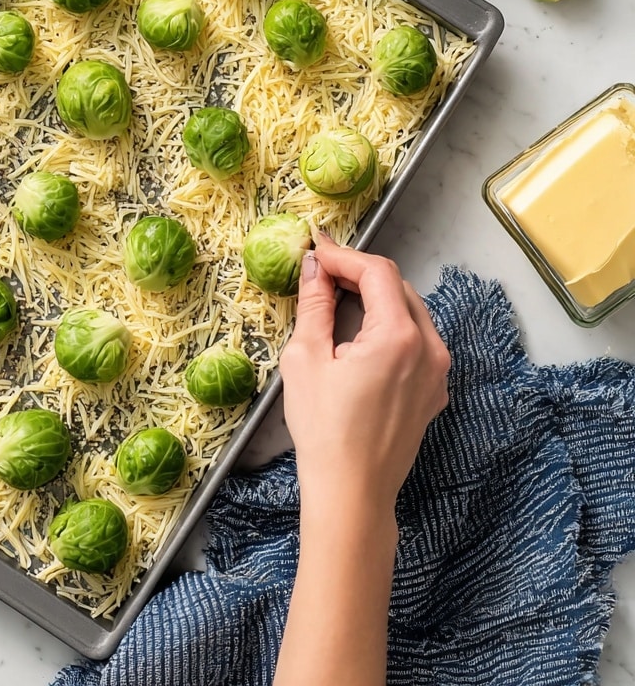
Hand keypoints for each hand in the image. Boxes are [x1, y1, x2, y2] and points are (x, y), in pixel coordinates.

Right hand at [279, 236, 449, 512]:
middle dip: (359, 273)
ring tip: (336, 298)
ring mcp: (437, 372)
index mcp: (400, 336)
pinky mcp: (434, 390)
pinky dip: (389, 326)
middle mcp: (430, 348)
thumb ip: (315, 305)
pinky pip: (416, 341)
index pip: (377, 272)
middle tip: (321, 272)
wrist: (352, 492)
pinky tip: (359, 334)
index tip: (315, 251)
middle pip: (397, 287)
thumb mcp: (306, 359)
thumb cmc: (324, 430)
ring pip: (410, 312)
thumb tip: (315, 267)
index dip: (344, 255)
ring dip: (376, 298)